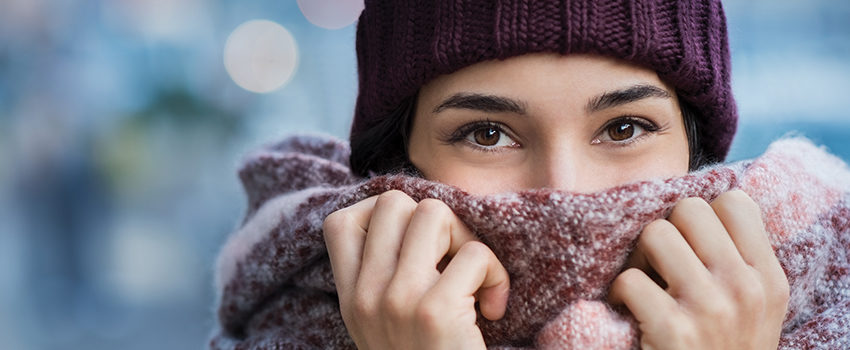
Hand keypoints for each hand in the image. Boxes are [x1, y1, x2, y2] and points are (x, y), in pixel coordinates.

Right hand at [322, 190, 510, 348]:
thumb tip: (415, 218)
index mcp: (350, 298)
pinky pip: (474, 253)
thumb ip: (383, 282)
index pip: (341, 222)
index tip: (416, 248)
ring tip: (474, 280)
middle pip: (395, 203)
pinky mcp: (434, 311)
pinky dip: (496, 276)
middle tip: (453, 262)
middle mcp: (365, 295)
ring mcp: (396, 300)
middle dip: (436, 222)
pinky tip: (494, 311)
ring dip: (467, 240)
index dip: (383, 218)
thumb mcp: (383, 328)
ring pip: (434, 213)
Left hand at [609, 190, 789, 348]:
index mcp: (767, 277)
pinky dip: (619, 293)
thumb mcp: (753, 308)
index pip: (734, 202)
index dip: (703, 217)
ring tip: (645, 284)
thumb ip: (737, 262)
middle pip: (688, 210)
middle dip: (666, 231)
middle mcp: (744, 287)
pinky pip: (630, 279)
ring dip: (639, 259)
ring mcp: (710, 307)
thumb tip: (689, 211)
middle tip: (661, 264)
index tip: (692, 245)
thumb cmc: (724, 349)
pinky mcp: (672, 329)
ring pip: (655, 234)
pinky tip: (629, 310)